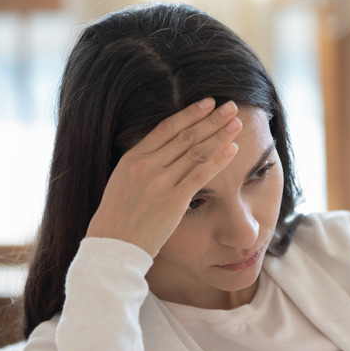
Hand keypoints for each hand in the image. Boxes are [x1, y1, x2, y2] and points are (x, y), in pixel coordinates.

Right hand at [86, 98, 241, 256]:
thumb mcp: (122, 182)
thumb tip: (164, 150)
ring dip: (219, 135)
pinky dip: (217, 160)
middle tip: (231, 107)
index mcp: (133, 158)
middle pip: (186, 136)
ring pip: (195, 151)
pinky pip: (200, 175)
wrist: (112, 247)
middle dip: (211, 119)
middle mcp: (146, 166)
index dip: (190, 113)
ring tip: (237, 123)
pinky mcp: (173, 201)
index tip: (208, 103)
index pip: (166, 127)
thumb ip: (142, 164)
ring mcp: (160, 182)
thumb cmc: (118, 218)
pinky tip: (232, 149)